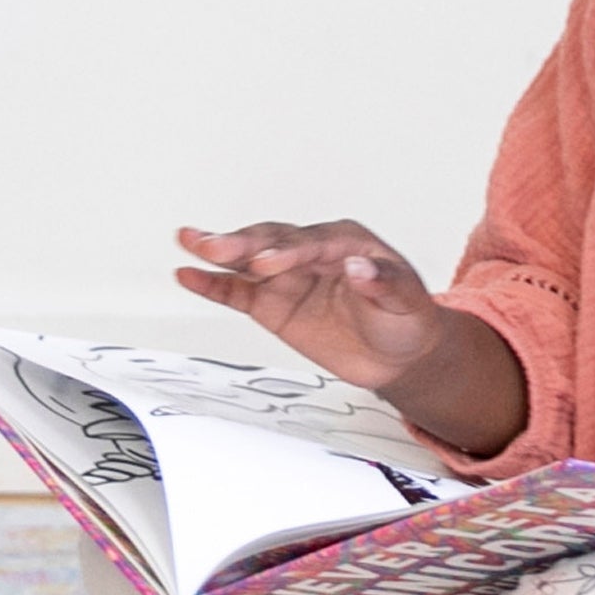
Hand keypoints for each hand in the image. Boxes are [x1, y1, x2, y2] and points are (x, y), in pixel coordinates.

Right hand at [173, 221, 529, 456]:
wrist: (398, 353)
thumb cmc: (406, 318)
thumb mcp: (406, 301)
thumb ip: (385, 283)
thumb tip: (360, 267)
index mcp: (348, 243)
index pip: (312, 243)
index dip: (289, 252)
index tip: (268, 264)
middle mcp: (312, 252)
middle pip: (274, 242)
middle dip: (245, 244)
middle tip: (216, 246)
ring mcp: (288, 276)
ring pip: (249, 259)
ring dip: (219, 250)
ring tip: (189, 241)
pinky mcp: (272, 303)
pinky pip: (237, 291)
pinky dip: (212, 284)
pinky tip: (188, 273)